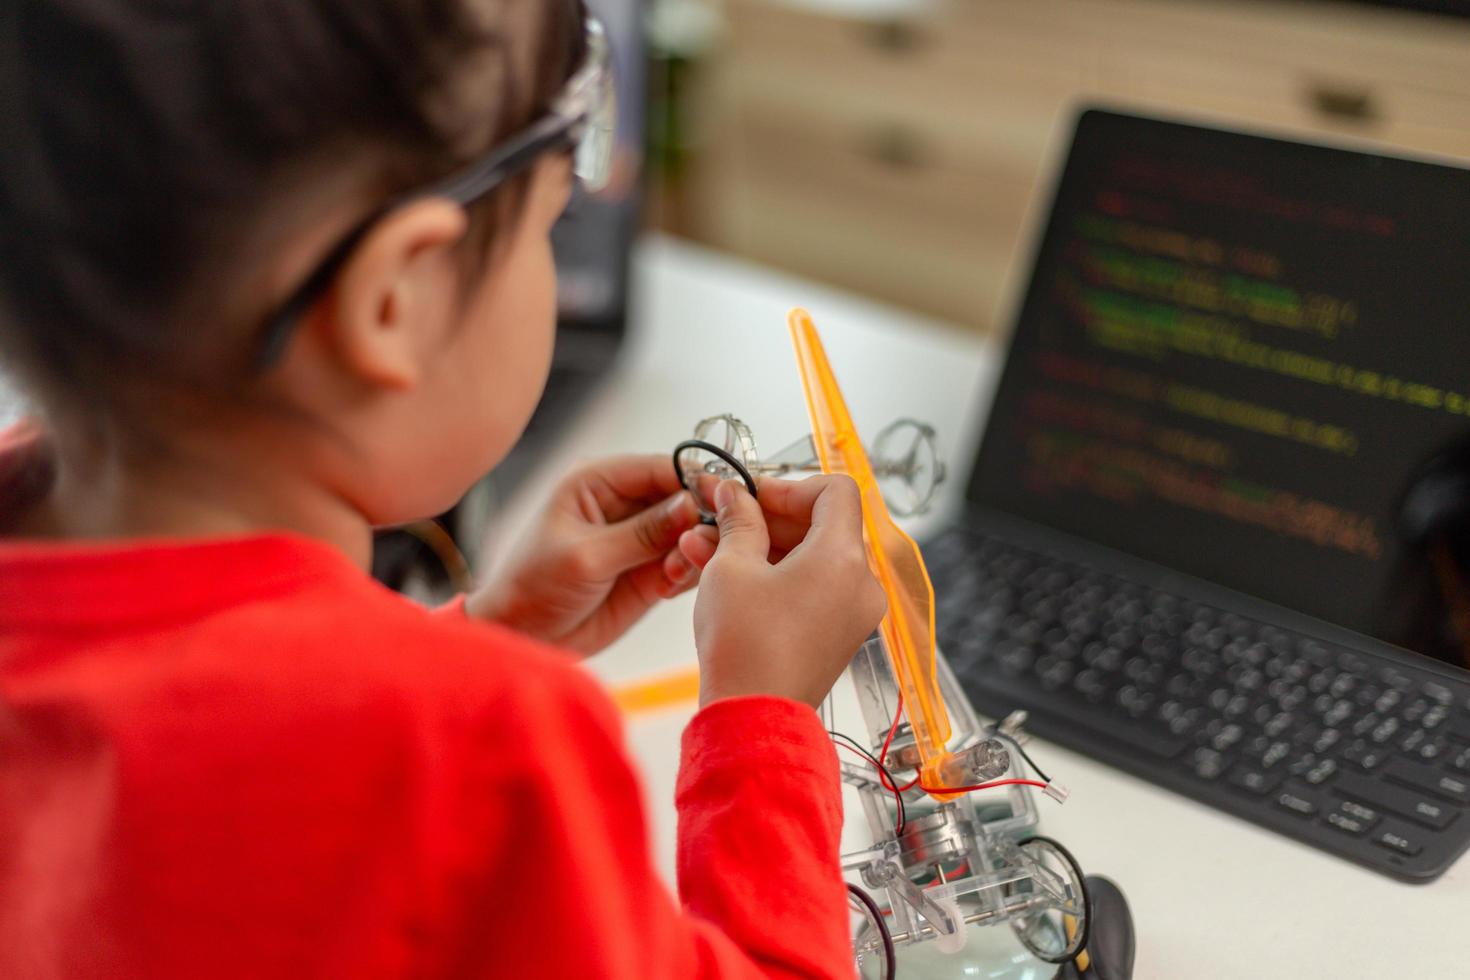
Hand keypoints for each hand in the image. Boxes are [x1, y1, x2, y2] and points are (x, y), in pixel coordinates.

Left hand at [467, 455, 703, 654]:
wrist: (523, 637)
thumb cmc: (534, 587)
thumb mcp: (587, 556)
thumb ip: (642, 532)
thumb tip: (691, 504)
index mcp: (598, 482)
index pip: (660, 468)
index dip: (694, 480)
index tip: (723, 500)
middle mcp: (623, 504)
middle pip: (683, 497)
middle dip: (699, 520)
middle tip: (701, 545)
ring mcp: (640, 538)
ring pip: (690, 531)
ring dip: (693, 550)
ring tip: (674, 575)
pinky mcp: (650, 570)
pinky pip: (686, 562)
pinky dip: (688, 572)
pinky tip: (668, 588)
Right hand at [690, 476, 886, 707]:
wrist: (751, 719)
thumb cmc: (746, 650)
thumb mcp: (731, 568)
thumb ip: (739, 520)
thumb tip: (736, 495)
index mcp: (844, 558)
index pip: (835, 491)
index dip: (790, 485)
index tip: (753, 495)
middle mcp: (861, 584)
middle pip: (823, 524)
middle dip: (768, 517)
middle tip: (725, 516)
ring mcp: (853, 612)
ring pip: (811, 557)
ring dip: (764, 546)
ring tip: (709, 546)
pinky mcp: (837, 634)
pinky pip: (811, 587)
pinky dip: (776, 575)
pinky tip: (727, 573)